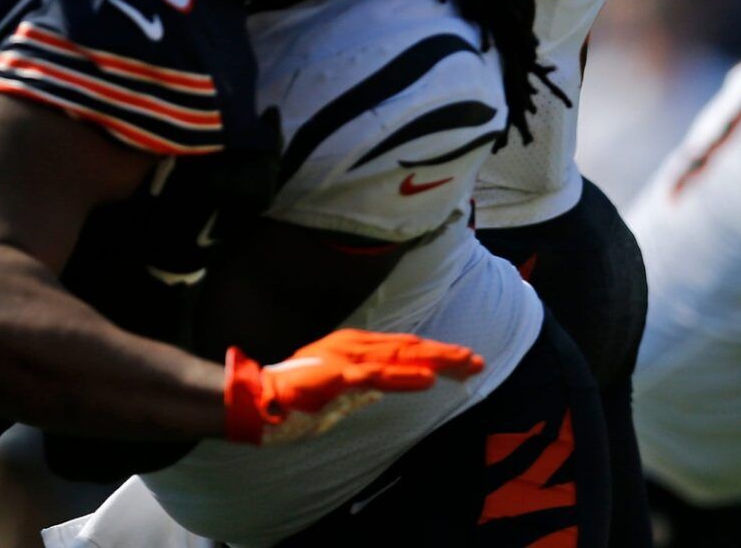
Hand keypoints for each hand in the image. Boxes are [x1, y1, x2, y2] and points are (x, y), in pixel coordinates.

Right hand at [224, 329, 483, 445]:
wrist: (263, 395)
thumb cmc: (298, 392)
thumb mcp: (339, 383)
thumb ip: (365, 381)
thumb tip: (390, 384)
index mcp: (357, 346)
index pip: (405, 347)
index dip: (436, 353)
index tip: (464, 360)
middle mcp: (357, 345)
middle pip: (410, 347)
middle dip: (445, 354)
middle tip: (477, 360)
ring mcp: (348, 358)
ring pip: (401, 356)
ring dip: (435, 360)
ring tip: (464, 364)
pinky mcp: (339, 375)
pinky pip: (378, 376)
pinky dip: (405, 376)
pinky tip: (427, 379)